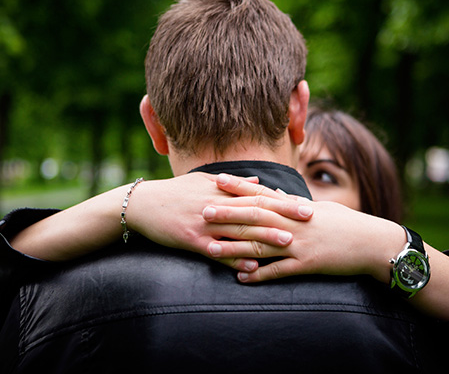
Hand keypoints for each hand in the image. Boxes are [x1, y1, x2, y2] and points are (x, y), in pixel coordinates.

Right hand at [126, 173, 311, 270]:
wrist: (140, 204)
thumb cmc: (175, 192)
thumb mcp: (204, 181)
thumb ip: (234, 184)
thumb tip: (259, 182)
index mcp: (222, 190)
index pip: (260, 196)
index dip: (284, 201)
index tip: (306, 206)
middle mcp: (217, 204)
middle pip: (255, 211)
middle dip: (283, 216)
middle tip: (308, 222)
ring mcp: (204, 223)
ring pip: (240, 231)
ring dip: (265, 237)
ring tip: (288, 243)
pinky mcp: (191, 239)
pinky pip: (217, 252)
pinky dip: (235, 259)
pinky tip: (252, 267)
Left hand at [204, 174, 403, 283]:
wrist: (373, 242)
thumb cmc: (348, 223)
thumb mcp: (321, 207)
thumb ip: (294, 201)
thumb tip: (275, 191)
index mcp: (297, 208)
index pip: (262, 193)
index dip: (239, 187)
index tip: (217, 180)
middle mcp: (295, 224)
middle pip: (255, 216)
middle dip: (227, 214)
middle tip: (201, 211)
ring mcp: (300, 244)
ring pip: (261, 245)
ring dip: (234, 247)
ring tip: (210, 247)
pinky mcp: (308, 264)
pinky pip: (279, 271)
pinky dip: (259, 275)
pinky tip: (240, 279)